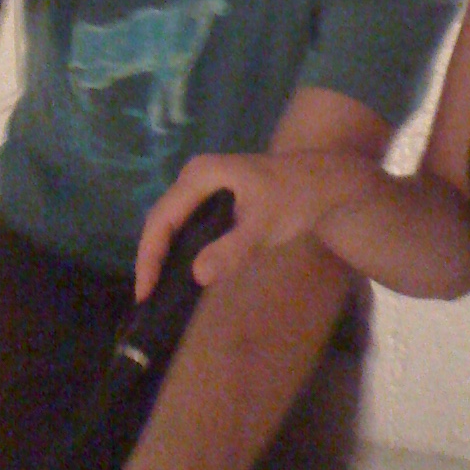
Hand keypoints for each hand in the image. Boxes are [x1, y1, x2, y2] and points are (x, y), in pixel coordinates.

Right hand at [135, 150, 371, 299]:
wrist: (324, 182)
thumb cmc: (294, 199)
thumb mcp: (264, 227)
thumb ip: (232, 250)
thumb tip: (197, 275)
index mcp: (200, 175)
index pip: (161, 218)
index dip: (149, 256)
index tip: (145, 291)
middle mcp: (195, 175)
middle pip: (161, 218)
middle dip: (150, 256)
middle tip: (147, 295)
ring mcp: (204, 183)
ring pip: (171, 220)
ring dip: (161, 251)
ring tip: (155, 285)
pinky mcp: (214, 193)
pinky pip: (186, 220)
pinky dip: (178, 244)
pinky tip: (179, 267)